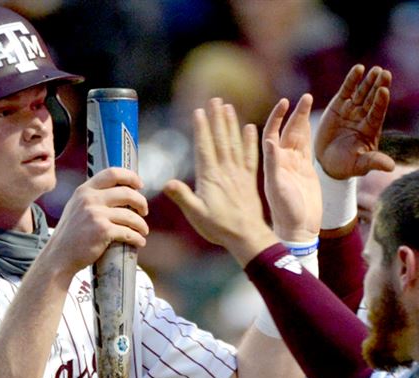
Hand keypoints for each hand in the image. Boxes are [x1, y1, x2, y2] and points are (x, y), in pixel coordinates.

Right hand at [42, 167, 148, 276]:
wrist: (59, 256)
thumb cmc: (70, 235)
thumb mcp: (76, 207)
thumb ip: (92, 198)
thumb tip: (119, 193)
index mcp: (84, 190)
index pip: (112, 173)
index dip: (130, 177)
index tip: (140, 185)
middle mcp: (90, 199)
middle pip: (127, 192)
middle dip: (141, 202)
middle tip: (144, 211)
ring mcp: (96, 214)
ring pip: (130, 215)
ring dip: (141, 224)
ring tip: (143, 230)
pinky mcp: (103, 231)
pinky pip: (128, 232)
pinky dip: (137, 238)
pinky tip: (139, 241)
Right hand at [164, 98, 276, 265]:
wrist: (247, 237)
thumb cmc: (219, 228)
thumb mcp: (196, 214)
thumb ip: (183, 197)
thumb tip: (167, 182)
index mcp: (210, 178)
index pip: (204, 147)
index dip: (201, 129)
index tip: (199, 111)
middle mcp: (226, 171)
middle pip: (220, 140)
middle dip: (217, 119)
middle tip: (215, 100)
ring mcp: (239, 174)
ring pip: (235, 144)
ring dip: (232, 124)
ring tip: (229, 107)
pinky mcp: (250, 180)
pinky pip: (251, 156)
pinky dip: (251, 141)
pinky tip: (251, 128)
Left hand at [262, 95, 321, 242]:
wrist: (299, 229)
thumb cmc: (285, 212)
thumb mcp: (277, 187)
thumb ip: (273, 165)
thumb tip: (269, 141)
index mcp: (273, 163)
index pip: (272, 133)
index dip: (277, 117)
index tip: (284, 102)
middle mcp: (282, 161)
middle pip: (288, 130)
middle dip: (295, 113)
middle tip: (306, 97)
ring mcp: (295, 165)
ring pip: (299, 136)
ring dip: (302, 119)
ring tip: (309, 101)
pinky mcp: (307, 170)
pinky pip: (307, 147)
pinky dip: (309, 133)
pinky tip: (311, 121)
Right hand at [314, 65, 393, 179]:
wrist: (327, 163)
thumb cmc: (346, 166)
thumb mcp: (360, 165)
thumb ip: (374, 162)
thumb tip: (391, 167)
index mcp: (371, 130)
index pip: (377, 112)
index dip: (380, 102)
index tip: (384, 90)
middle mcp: (363, 117)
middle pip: (372, 99)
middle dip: (378, 86)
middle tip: (384, 73)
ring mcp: (352, 110)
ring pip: (362, 92)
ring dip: (368, 81)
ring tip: (376, 70)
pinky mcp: (339, 105)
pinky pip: (347, 90)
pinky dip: (352, 80)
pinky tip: (359, 69)